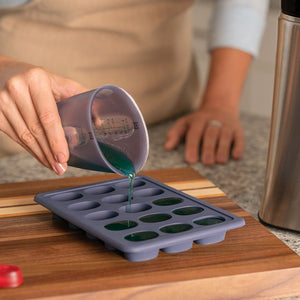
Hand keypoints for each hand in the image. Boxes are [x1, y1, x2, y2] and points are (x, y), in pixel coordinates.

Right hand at [0, 56, 87, 173]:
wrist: (3, 71)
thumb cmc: (37, 79)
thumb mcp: (58, 82)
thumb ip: (80, 97)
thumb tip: (98, 121)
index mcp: (36, 80)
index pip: (48, 116)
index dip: (56, 139)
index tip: (63, 156)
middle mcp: (16, 89)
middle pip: (36, 130)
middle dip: (50, 152)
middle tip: (61, 167)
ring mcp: (1, 101)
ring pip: (24, 136)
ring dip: (41, 155)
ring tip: (54, 166)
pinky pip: (15, 137)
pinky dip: (29, 150)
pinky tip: (40, 156)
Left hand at [164, 105, 243, 164]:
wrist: (220, 106)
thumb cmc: (198, 121)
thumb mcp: (184, 123)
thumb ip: (174, 134)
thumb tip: (167, 147)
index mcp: (198, 120)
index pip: (194, 133)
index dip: (192, 147)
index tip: (191, 160)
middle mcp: (214, 120)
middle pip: (211, 134)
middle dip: (209, 148)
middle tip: (207, 163)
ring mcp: (227, 124)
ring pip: (226, 135)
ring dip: (223, 148)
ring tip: (220, 161)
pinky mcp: (238, 129)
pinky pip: (240, 137)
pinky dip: (239, 146)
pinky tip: (236, 156)